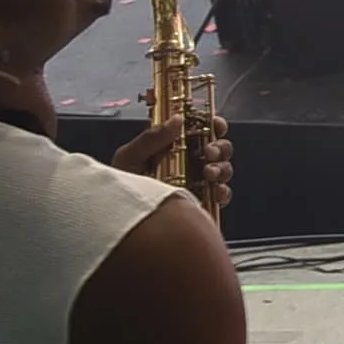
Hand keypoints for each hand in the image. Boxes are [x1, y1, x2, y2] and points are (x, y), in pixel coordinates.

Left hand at [114, 109, 230, 216]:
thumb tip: (177, 119)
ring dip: (222, 168)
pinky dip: (223, 191)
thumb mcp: (128, 158)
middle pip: (218, 147)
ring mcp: (198, 183)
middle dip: (219, 147)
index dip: (212, 124)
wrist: (123, 224)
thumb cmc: (119, 189)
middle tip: (209, 152)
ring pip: (224, 168)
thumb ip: (150, 138)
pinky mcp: (203, 202)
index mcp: (172, 147)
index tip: (214, 124)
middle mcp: (189, 162)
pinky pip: (222, 194)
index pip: (199, 128)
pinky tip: (215, 192)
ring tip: (209, 174)